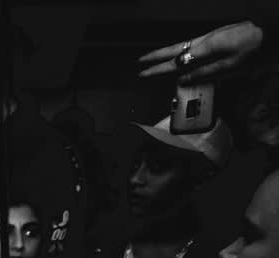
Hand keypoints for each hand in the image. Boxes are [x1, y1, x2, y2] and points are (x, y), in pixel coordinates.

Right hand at [137, 21, 265, 83]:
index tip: (143, 72)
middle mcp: (202, 43)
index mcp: (202, 50)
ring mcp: (207, 39)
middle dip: (156, 58)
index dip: (157, 67)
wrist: (265, 30)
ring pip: (180, 47)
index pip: (174, 61)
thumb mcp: (228, 62)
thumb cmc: (250, 46)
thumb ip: (203, 70)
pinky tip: (178, 57)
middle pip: (173, 51)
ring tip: (153, 60)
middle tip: (140, 64)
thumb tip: (182, 78)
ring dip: (165, 54)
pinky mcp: (214, 39)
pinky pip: (191, 46)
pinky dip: (179, 52)